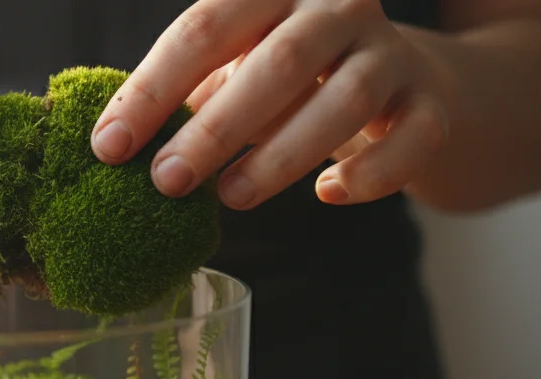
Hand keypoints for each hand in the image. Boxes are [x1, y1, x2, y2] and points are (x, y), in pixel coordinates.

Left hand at [92, 0, 456, 209]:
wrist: (405, 76)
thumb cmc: (290, 76)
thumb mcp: (234, 65)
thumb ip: (186, 95)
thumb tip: (113, 147)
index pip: (203, 29)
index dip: (151, 91)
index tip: (108, 147)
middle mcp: (338, 7)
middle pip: (275, 63)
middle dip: (214, 129)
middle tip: (166, 181)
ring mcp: (392, 52)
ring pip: (344, 101)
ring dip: (280, 157)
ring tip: (230, 198)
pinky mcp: (432, 102)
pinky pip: (410, 140)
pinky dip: (370, 174)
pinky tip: (327, 193)